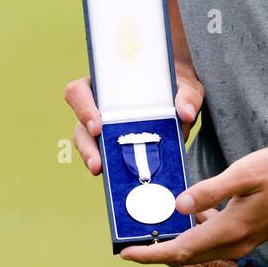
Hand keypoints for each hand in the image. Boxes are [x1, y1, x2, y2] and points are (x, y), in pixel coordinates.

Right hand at [63, 65, 204, 175]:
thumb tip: (186, 113)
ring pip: (88, 146)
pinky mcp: (115, 147)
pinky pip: (107, 160)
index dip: (82, 108)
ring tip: (104, 175)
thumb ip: (187, 95)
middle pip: (80, 126)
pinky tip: (123, 181)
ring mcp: (105, 129)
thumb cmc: (176, 87)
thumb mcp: (186, 85)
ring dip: (94, 161)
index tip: (97, 126)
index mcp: (107, 85)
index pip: (79, 92)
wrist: (182, 99)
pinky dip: (113, 170)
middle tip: (97, 164)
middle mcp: (100, 107)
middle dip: (87, 147)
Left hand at [118, 144, 267, 264]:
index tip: (125, 254)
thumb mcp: (243, 174)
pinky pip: (213, 241)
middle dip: (157, 253)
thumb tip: (179, 207)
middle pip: (186, 256)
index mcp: (230, 229)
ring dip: (176, 244)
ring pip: (199, 250)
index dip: (150, 255)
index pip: (180, 251)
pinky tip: (190, 214)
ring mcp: (243, 241)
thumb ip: (210, 191)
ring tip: (154, 230)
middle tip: (131, 246)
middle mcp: (235, 242)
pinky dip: (195, 233)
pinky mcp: (247, 234)